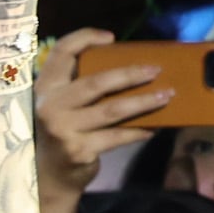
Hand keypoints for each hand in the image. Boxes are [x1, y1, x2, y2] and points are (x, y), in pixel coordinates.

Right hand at [33, 26, 168, 210]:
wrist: (49, 175)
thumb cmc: (63, 129)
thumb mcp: (60, 102)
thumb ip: (78, 84)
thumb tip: (127, 65)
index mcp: (46, 86)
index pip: (61, 51)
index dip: (85, 38)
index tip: (112, 37)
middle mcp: (51, 105)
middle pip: (95, 82)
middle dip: (130, 74)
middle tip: (155, 70)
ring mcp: (65, 129)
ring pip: (112, 110)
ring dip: (143, 102)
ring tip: (167, 96)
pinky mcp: (80, 150)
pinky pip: (117, 136)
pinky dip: (138, 130)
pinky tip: (155, 126)